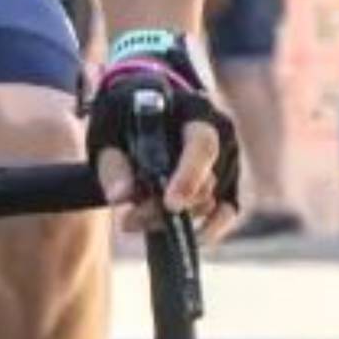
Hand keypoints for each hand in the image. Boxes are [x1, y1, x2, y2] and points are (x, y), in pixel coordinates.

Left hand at [89, 59, 240, 243]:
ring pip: (210, 201)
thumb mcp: (109, 127)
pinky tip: (184, 238)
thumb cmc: (125, 112)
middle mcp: (221, 135)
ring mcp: (229, 160)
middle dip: (166, 208)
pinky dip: (209, 230)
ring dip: (174, 219)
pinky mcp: (230, 182)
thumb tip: (119, 198)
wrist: (143, 101)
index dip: (188, 177)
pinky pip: (227, 213)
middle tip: (127, 220)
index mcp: (195, 111)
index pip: (202, 146)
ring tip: (133, 219)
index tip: (170, 204)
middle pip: (205, 182)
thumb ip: (113, 162)